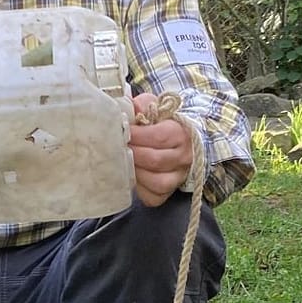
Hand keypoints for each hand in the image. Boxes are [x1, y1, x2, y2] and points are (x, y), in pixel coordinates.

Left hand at [129, 92, 193, 206]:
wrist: (181, 142)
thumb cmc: (163, 123)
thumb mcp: (154, 108)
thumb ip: (141, 105)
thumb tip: (124, 106)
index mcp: (181, 134)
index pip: (158, 136)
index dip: (136, 135)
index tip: (122, 132)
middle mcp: (184, 157)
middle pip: (155, 160)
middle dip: (132, 154)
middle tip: (117, 147)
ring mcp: (178, 177)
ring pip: (156, 181)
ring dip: (135, 172)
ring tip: (123, 162)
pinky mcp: (168, 193)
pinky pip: (153, 197)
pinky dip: (139, 189)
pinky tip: (131, 177)